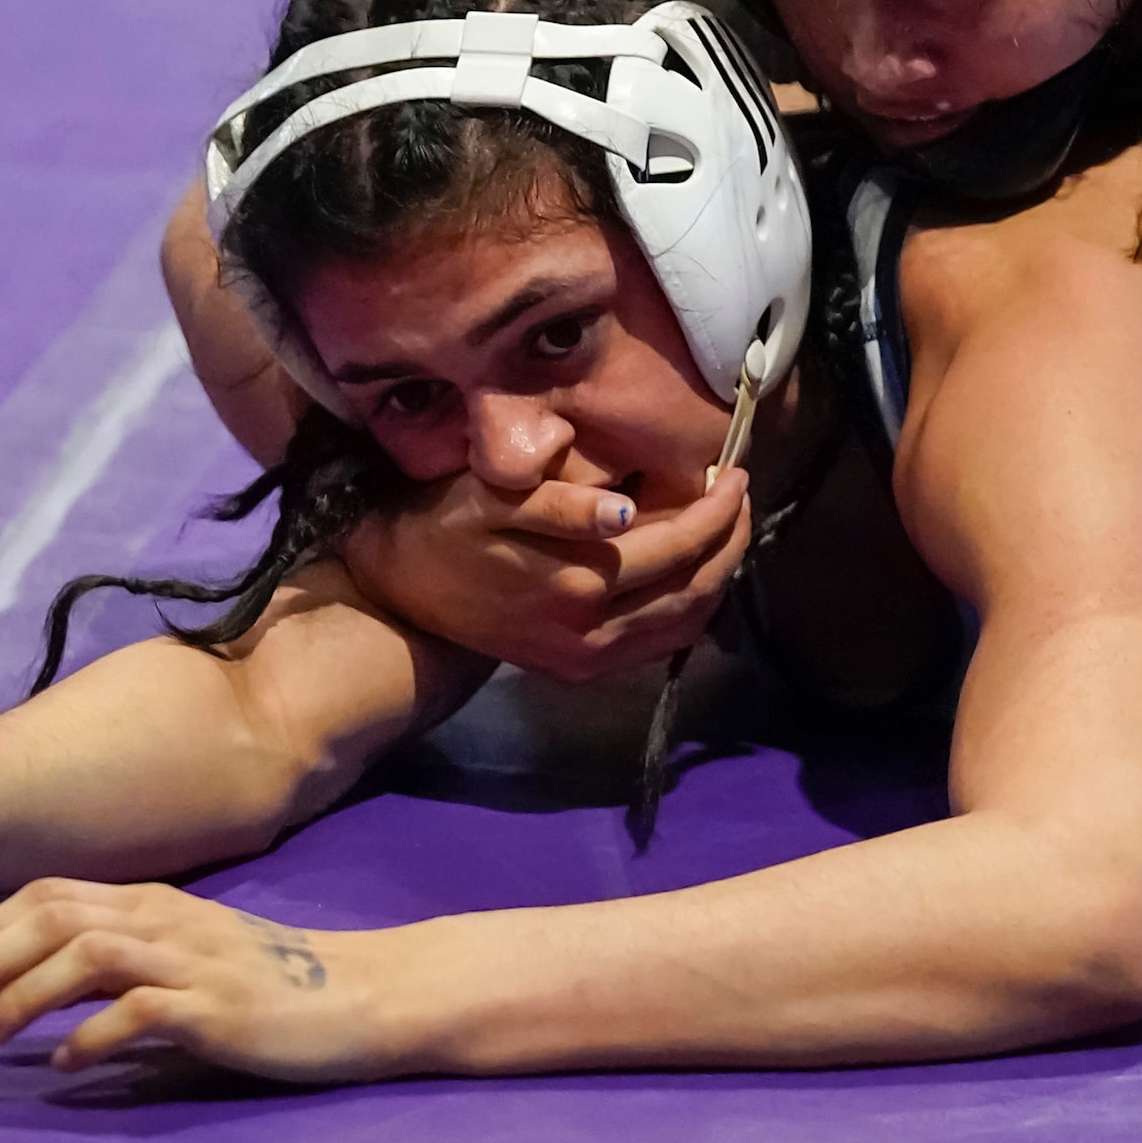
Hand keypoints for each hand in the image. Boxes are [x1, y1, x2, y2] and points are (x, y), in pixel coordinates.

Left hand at [0, 880, 402, 1083]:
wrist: (359, 995)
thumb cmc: (270, 983)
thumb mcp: (187, 958)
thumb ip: (123, 965)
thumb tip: (46, 993)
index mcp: (155, 902)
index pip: (53, 892)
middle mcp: (166, 919)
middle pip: (56, 916)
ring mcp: (192, 959)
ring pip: (86, 955)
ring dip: (23, 995)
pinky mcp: (216, 1005)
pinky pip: (138, 1012)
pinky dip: (89, 1037)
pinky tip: (63, 1065)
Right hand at [343, 467, 749, 682]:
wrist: (399, 591)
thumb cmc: (447, 524)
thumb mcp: (493, 497)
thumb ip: (561, 504)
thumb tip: (624, 510)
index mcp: (575, 582)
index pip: (677, 547)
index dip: (716, 510)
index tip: (735, 472)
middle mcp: (590, 634)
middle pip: (694, 592)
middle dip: (731, 543)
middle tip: (743, 497)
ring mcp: (587, 660)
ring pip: (685, 625)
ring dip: (718, 577)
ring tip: (728, 529)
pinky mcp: (580, 671)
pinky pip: (659, 645)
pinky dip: (691, 608)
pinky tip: (694, 571)